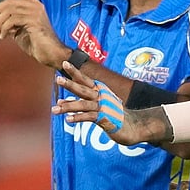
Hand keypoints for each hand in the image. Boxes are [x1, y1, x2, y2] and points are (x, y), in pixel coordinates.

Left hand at [0, 0, 70, 67]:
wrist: (52, 54)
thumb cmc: (37, 45)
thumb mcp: (18, 33)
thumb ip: (6, 24)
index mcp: (34, 6)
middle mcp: (35, 6)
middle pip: (9, 1)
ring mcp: (35, 12)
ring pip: (9, 10)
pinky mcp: (34, 20)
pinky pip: (12, 19)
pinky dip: (4, 28)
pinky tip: (4, 36)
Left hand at [53, 62, 169, 145]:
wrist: (134, 126)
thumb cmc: (114, 115)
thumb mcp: (98, 105)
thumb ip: (80, 102)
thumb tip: (60, 101)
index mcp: (100, 91)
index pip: (85, 79)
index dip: (75, 72)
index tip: (64, 63)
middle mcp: (101, 96)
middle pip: (83, 89)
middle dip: (70, 84)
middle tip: (58, 78)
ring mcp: (103, 107)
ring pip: (83, 105)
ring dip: (69, 106)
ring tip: (55, 108)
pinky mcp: (105, 119)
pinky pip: (89, 117)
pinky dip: (78, 118)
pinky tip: (68, 120)